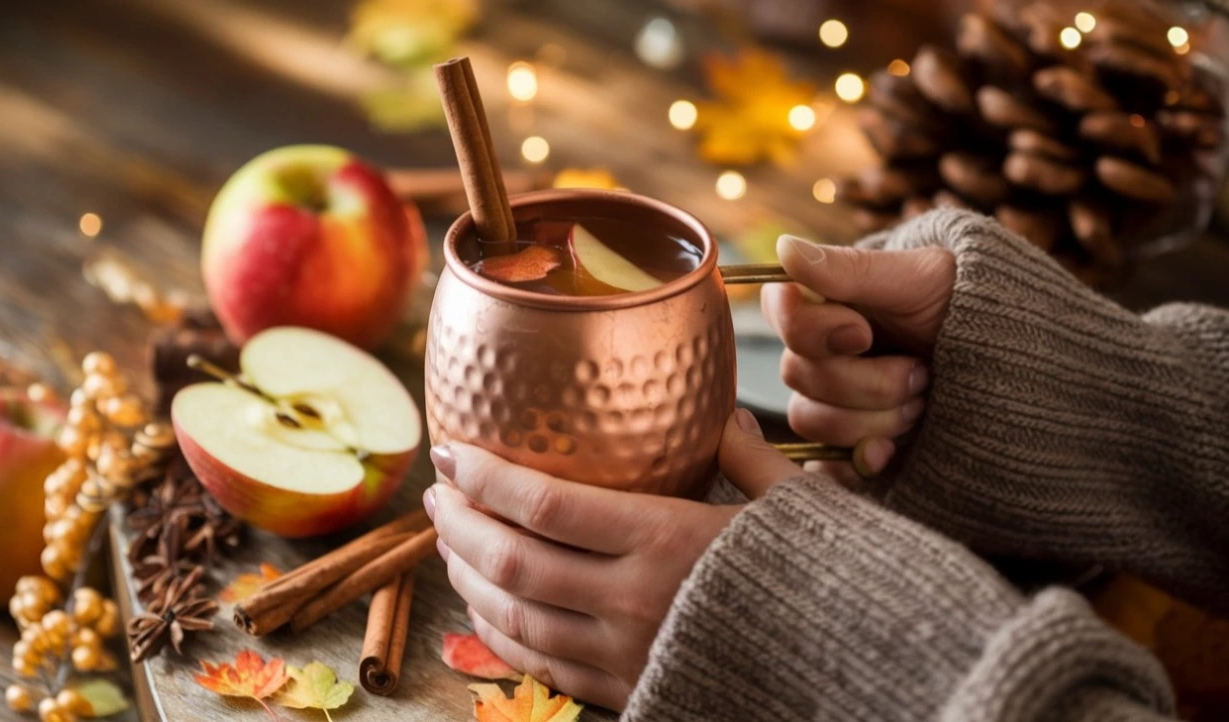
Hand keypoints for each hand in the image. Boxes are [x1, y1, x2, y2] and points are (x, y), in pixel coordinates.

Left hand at [425, 409, 796, 710]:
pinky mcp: (628, 690)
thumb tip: (722, 413)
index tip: (452, 452)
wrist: (848, 667)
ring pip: (514, 617)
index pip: (544, 505)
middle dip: (460, 524)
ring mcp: (624, 653)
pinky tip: (486, 606)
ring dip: (467, 577)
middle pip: (512, 560)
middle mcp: (631, 598)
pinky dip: (500, 632)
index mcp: (665, 538)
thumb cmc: (824, 579)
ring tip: (449, 543)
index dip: (485, 477)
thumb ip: (744, 456)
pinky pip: (542, 665)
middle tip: (438, 493)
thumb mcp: (792, 506)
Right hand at [761, 234, 955, 474]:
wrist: (1015, 363)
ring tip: (923, 399)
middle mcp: (818, 351)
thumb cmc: (967, 304)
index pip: (780, 314)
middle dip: (866, 380)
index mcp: (825, 301)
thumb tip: (784, 247)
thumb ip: (849, 270)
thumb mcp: (919, 278)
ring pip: (811, 419)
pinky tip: (893, 450)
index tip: (863, 331)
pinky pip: (825, 460)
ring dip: (875, 416)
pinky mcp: (850, 442)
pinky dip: (862, 456)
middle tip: (920, 370)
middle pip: (797, 374)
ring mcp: (832, 400)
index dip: (814, 330)